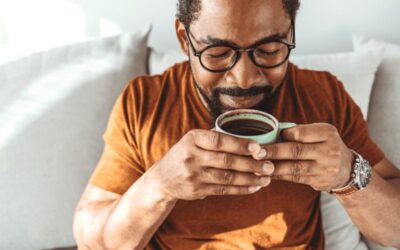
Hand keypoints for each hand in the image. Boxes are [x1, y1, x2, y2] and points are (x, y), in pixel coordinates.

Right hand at [147, 129, 273, 200]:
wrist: (162, 179)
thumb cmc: (184, 154)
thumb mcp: (192, 140)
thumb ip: (214, 136)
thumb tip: (247, 134)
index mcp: (192, 139)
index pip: (219, 140)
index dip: (240, 144)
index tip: (258, 147)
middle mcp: (191, 156)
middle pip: (226, 160)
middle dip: (251, 164)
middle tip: (270, 165)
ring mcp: (194, 175)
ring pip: (227, 177)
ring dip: (250, 178)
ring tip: (267, 178)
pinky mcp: (197, 190)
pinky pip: (223, 189)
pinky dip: (241, 189)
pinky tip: (254, 187)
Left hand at [251, 123, 353, 190]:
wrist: (347, 170)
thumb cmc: (325, 145)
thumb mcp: (320, 133)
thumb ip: (300, 132)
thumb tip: (271, 133)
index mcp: (327, 133)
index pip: (301, 133)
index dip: (283, 135)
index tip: (268, 137)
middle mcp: (328, 150)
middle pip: (296, 151)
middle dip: (274, 151)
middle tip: (256, 152)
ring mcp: (325, 168)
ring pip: (294, 167)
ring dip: (273, 167)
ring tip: (257, 165)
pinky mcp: (319, 181)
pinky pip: (295, 178)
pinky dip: (279, 175)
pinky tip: (267, 173)